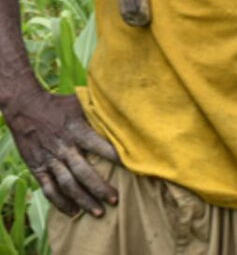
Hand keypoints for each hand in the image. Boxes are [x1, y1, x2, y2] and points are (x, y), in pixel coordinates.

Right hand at [5, 90, 119, 216]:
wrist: (24, 107)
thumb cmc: (60, 104)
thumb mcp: (82, 103)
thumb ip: (100, 113)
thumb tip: (128, 114)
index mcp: (76, 130)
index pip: (99, 146)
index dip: (115, 158)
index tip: (132, 167)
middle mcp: (63, 147)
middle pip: (83, 172)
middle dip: (99, 188)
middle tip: (115, 200)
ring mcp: (49, 159)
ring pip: (67, 184)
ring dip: (83, 200)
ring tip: (98, 212)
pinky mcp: (37, 167)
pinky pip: (48, 188)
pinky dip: (60, 202)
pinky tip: (73, 212)